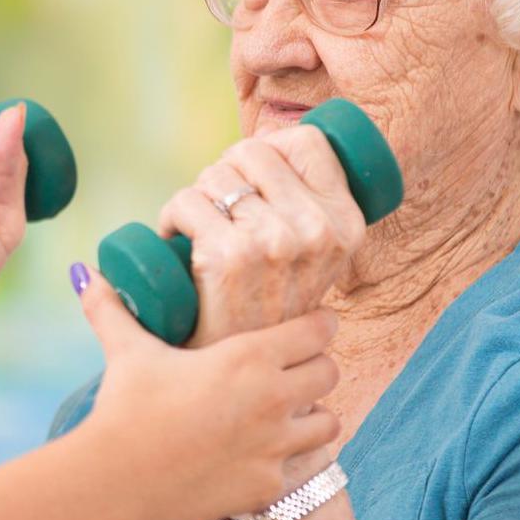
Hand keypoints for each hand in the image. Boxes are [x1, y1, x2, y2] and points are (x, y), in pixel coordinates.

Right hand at [70, 266, 341, 519]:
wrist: (114, 482)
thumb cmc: (123, 409)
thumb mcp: (125, 352)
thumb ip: (112, 308)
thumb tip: (85, 273)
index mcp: (248, 357)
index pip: (318, 330)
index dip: (317, 325)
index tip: (310, 326)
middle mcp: (272, 399)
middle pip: (329, 372)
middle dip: (315, 368)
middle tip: (292, 370)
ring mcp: (274, 447)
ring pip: (328, 423)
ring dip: (310, 416)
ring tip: (283, 414)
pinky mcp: (266, 486)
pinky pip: (295, 468)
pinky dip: (280, 460)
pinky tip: (253, 455)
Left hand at [157, 125, 366, 345]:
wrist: (239, 378)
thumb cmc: (268, 309)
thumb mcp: (314, 259)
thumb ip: (313, 212)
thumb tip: (276, 143)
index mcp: (347, 223)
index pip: (310, 141)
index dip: (271, 150)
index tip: (253, 180)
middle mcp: (317, 230)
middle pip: (254, 151)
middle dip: (227, 173)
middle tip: (220, 213)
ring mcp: (273, 242)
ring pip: (215, 175)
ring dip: (198, 197)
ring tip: (200, 231)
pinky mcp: (228, 256)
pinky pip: (187, 201)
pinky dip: (171, 217)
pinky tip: (176, 241)